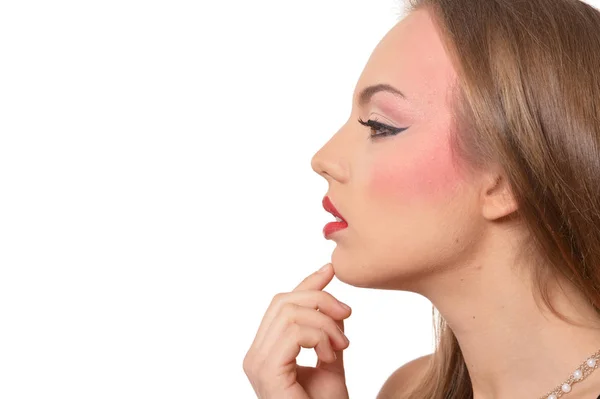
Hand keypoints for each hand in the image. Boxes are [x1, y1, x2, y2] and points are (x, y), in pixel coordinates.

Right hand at [243, 263, 351, 398]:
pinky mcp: (267, 371)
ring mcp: (257, 363)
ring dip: (325, 323)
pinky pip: (294, 332)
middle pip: (284, 301)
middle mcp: (255, 354)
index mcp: (266, 349)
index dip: (306, 283)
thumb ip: (327, 328)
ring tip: (341, 346)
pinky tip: (332, 355)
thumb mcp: (331, 356)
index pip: (282, 304)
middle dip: (321, 300)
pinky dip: (320, 336)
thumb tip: (331, 292)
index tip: (330, 270)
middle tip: (348, 316)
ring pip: (290, 313)